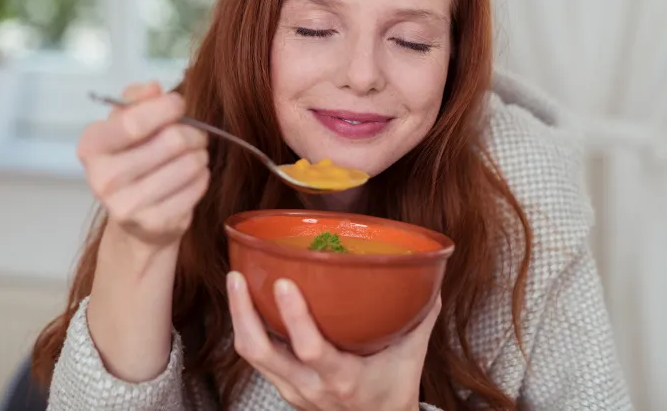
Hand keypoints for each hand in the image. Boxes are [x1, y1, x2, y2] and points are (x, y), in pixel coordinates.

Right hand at [77, 81, 209, 248]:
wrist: (134, 218)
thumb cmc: (132, 158)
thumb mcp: (125, 122)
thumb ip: (137, 98)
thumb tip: (153, 88)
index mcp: (92, 146)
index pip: (134, 122)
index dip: (166, 107)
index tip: (178, 104)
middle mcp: (103, 179)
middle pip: (172, 141)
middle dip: (193, 132)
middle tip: (195, 134)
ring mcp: (128, 206)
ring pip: (190, 164)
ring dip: (199, 154)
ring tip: (192, 155)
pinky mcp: (156, 224)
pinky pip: (197, 187)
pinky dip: (202, 176)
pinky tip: (191, 177)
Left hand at [227, 271, 440, 410]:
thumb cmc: (393, 390)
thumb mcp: (410, 358)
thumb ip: (420, 317)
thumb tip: (429, 276)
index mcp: (343, 380)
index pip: (311, 350)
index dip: (294, 317)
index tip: (284, 282)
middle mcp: (309, 386)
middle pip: (261, 352)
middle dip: (243, 312)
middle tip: (238, 276)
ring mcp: (291, 389)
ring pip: (252, 354)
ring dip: (239, 317)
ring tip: (236, 280)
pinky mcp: (282, 386)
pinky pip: (257, 356)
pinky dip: (248, 327)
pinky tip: (248, 300)